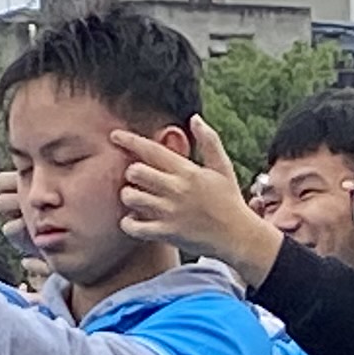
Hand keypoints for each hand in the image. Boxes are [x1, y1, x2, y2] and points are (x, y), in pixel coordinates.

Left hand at [110, 119, 278, 286]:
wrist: (238, 236)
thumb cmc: (229, 200)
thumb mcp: (222, 167)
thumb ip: (209, 140)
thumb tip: (195, 117)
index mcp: (187, 171)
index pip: (152, 150)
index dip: (129, 140)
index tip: (114, 135)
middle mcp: (176, 189)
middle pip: (135, 172)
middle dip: (131, 173)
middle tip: (137, 179)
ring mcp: (170, 212)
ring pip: (131, 196)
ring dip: (128, 196)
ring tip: (136, 198)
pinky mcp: (167, 233)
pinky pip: (134, 226)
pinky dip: (128, 223)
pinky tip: (133, 220)